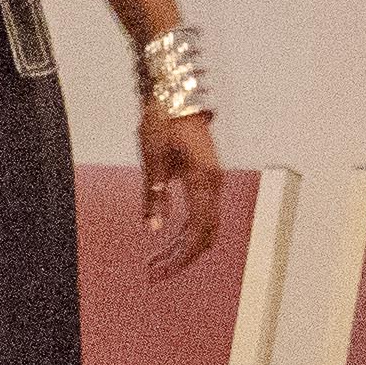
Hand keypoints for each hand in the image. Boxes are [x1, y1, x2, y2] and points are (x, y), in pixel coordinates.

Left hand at [137, 104, 221, 271]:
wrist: (176, 91)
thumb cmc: (164, 120)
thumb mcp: (152, 157)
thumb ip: (154, 195)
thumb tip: (153, 229)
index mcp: (203, 180)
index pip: (197, 232)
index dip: (180, 256)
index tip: (160, 271)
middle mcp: (213, 185)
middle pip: (204, 235)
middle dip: (180, 257)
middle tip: (154, 273)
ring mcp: (212, 182)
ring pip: (204, 227)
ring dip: (182, 247)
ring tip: (156, 261)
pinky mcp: (205, 178)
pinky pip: (201, 214)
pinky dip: (185, 232)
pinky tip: (168, 241)